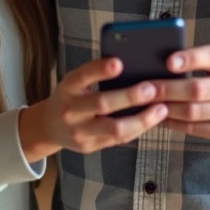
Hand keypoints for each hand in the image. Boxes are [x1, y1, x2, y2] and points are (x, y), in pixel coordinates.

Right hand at [19, 57, 168, 161]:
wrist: (48, 126)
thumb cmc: (71, 97)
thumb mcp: (75, 82)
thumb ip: (96, 75)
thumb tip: (133, 65)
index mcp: (68, 87)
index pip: (83, 75)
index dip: (100, 69)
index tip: (119, 63)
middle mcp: (71, 110)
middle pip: (102, 103)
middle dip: (130, 96)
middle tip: (153, 89)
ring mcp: (80, 132)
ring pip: (114, 128)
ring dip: (141, 119)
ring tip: (161, 109)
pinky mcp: (90, 147)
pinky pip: (118, 139)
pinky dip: (137, 129)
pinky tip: (152, 121)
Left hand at [154, 46, 209, 143]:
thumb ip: (203, 60)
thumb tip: (162, 63)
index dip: (190, 59)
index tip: (168, 61)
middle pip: (196, 90)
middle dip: (165, 89)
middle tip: (142, 88)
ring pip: (192, 112)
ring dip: (165, 108)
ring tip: (145, 104)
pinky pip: (194, 129)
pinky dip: (174, 123)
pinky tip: (159, 117)